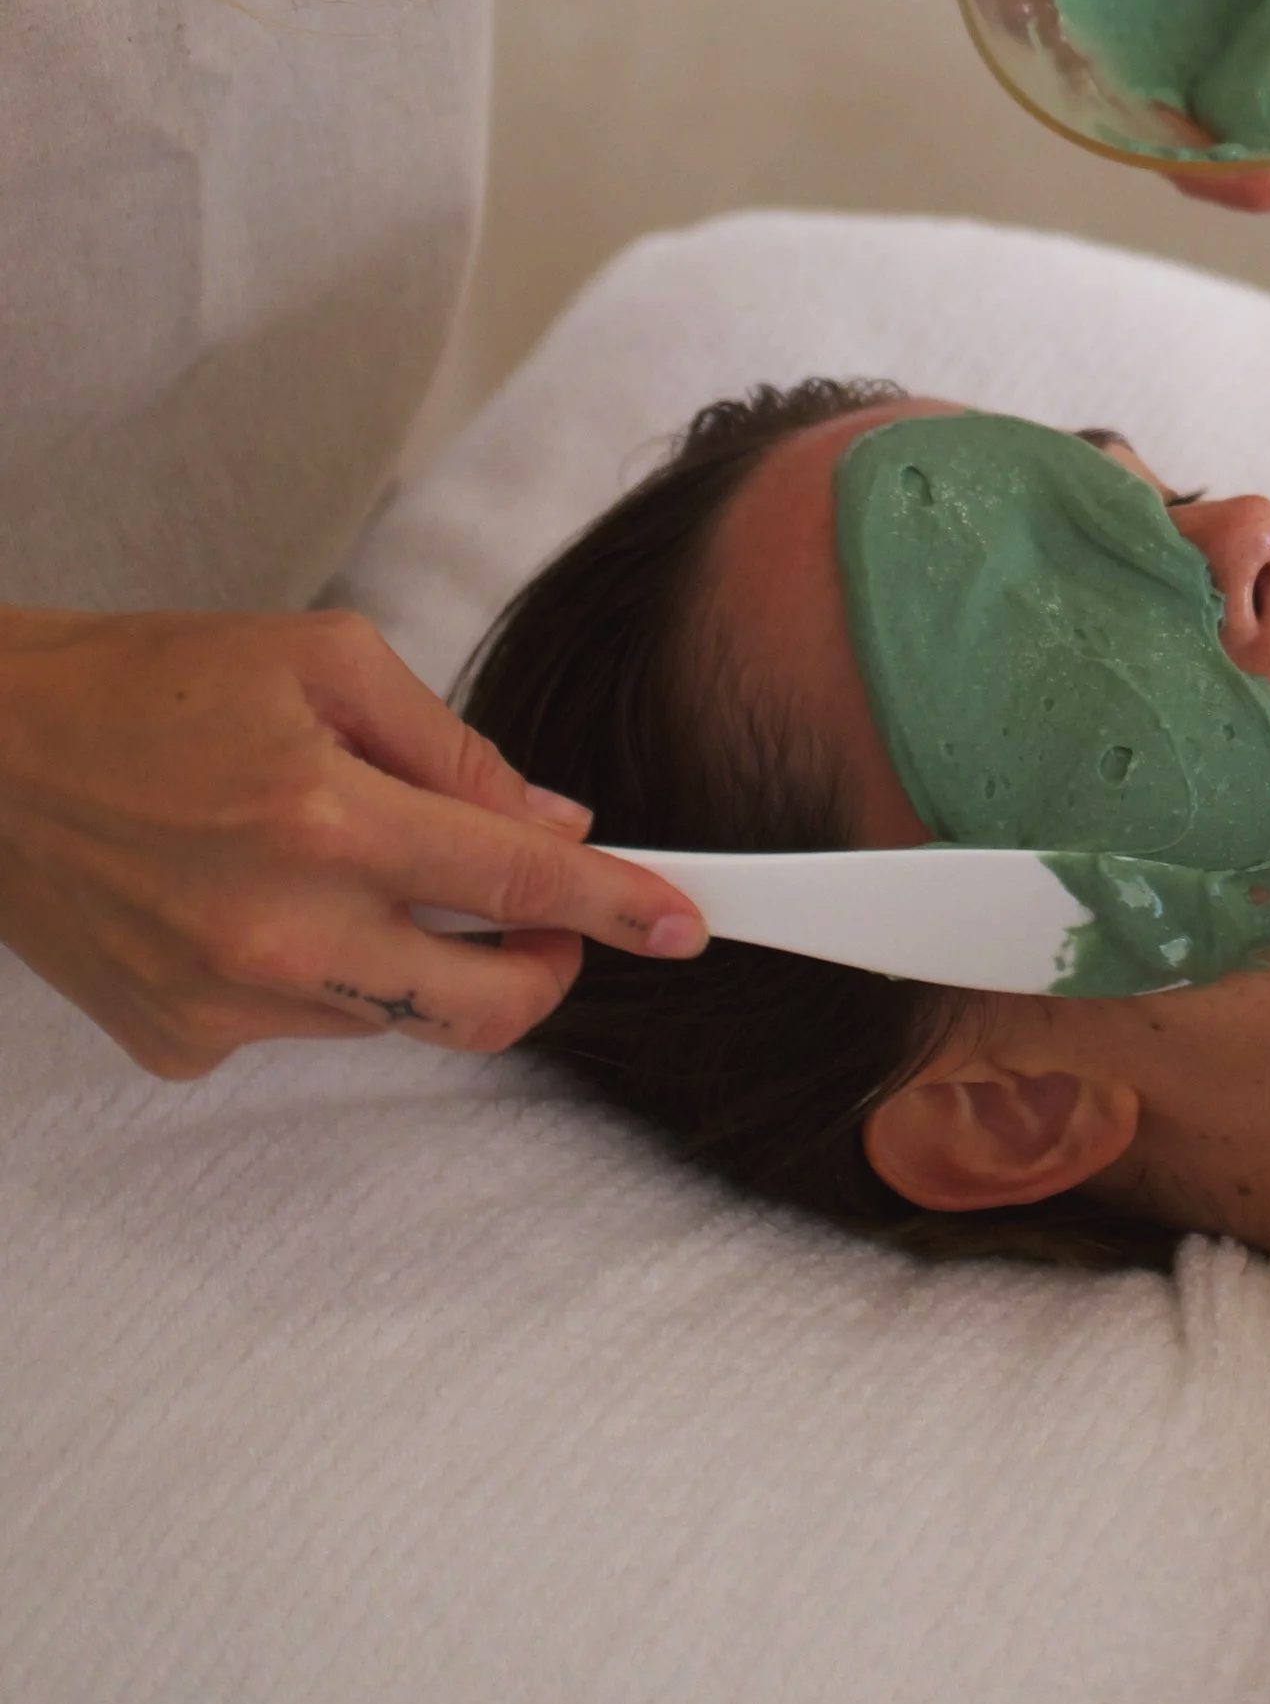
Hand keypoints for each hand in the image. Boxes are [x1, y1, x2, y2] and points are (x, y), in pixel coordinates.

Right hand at [0, 597, 706, 1079]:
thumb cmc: (149, 682)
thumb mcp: (324, 661)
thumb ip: (453, 749)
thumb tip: (553, 826)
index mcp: (323, 816)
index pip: (515, 884)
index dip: (615, 908)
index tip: (686, 923)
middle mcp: (278, 929)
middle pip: (481, 1007)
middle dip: (547, 971)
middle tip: (551, 919)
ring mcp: (223, 1003)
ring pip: (394, 1017)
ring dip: (422, 959)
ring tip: (359, 864)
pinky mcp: (179, 1042)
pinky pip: (303, 1025)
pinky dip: (322, 971)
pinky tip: (262, 898)